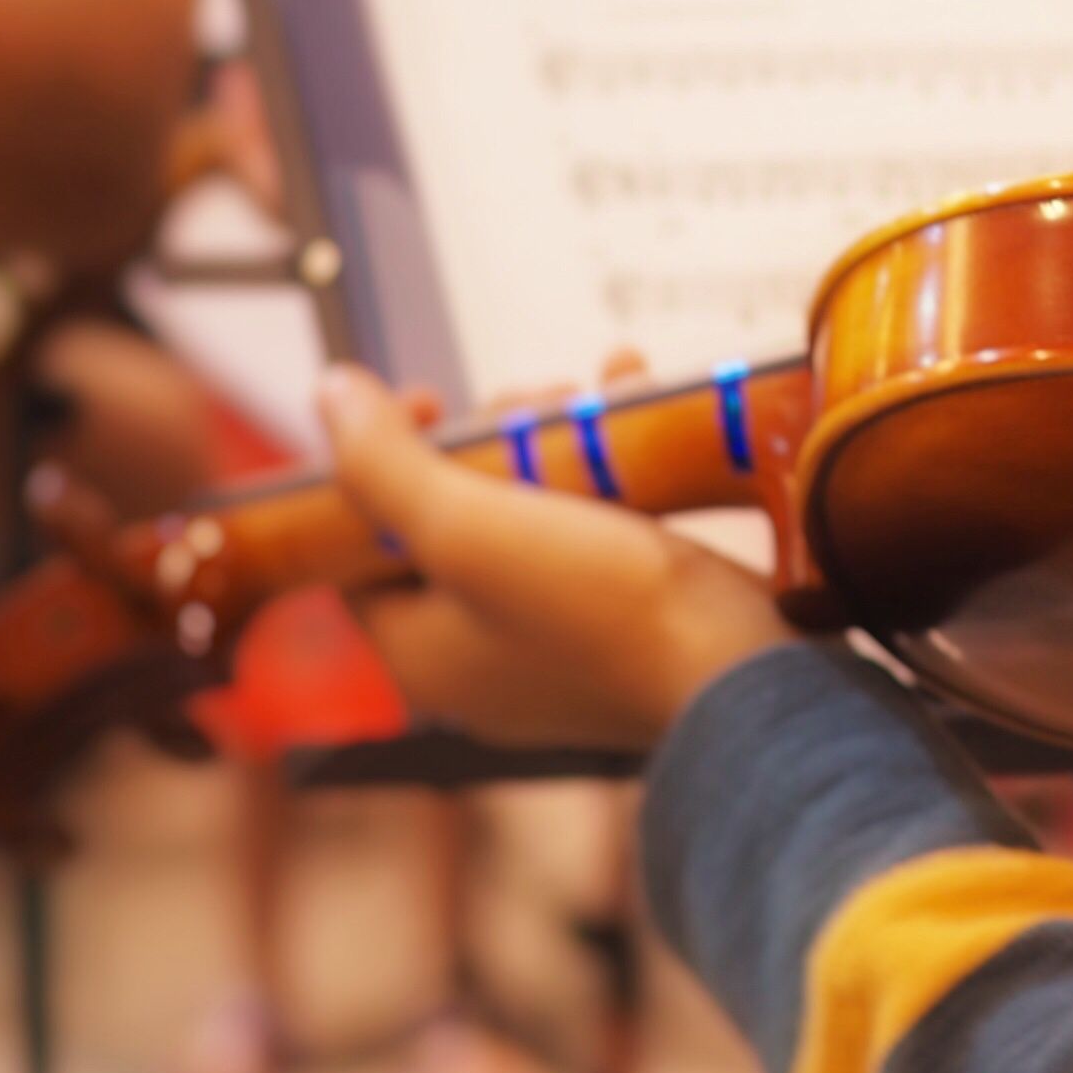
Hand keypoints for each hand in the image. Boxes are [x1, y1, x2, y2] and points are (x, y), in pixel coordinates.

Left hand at [315, 365, 798, 750]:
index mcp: (419, 652)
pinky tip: (638, 406)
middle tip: (533, 398)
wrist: (744, 678)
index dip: (381, 461)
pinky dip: (611, 470)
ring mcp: (555, 648)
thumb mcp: (473, 529)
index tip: (438, 401)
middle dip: (493, 437)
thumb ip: (384, 466)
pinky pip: (596, 532)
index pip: (360, 545)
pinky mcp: (625, 629)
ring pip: (529, 516)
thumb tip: (327, 394)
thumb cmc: (603, 611)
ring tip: (595, 395)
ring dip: (556, 440)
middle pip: (450, 520)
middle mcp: (476, 658)